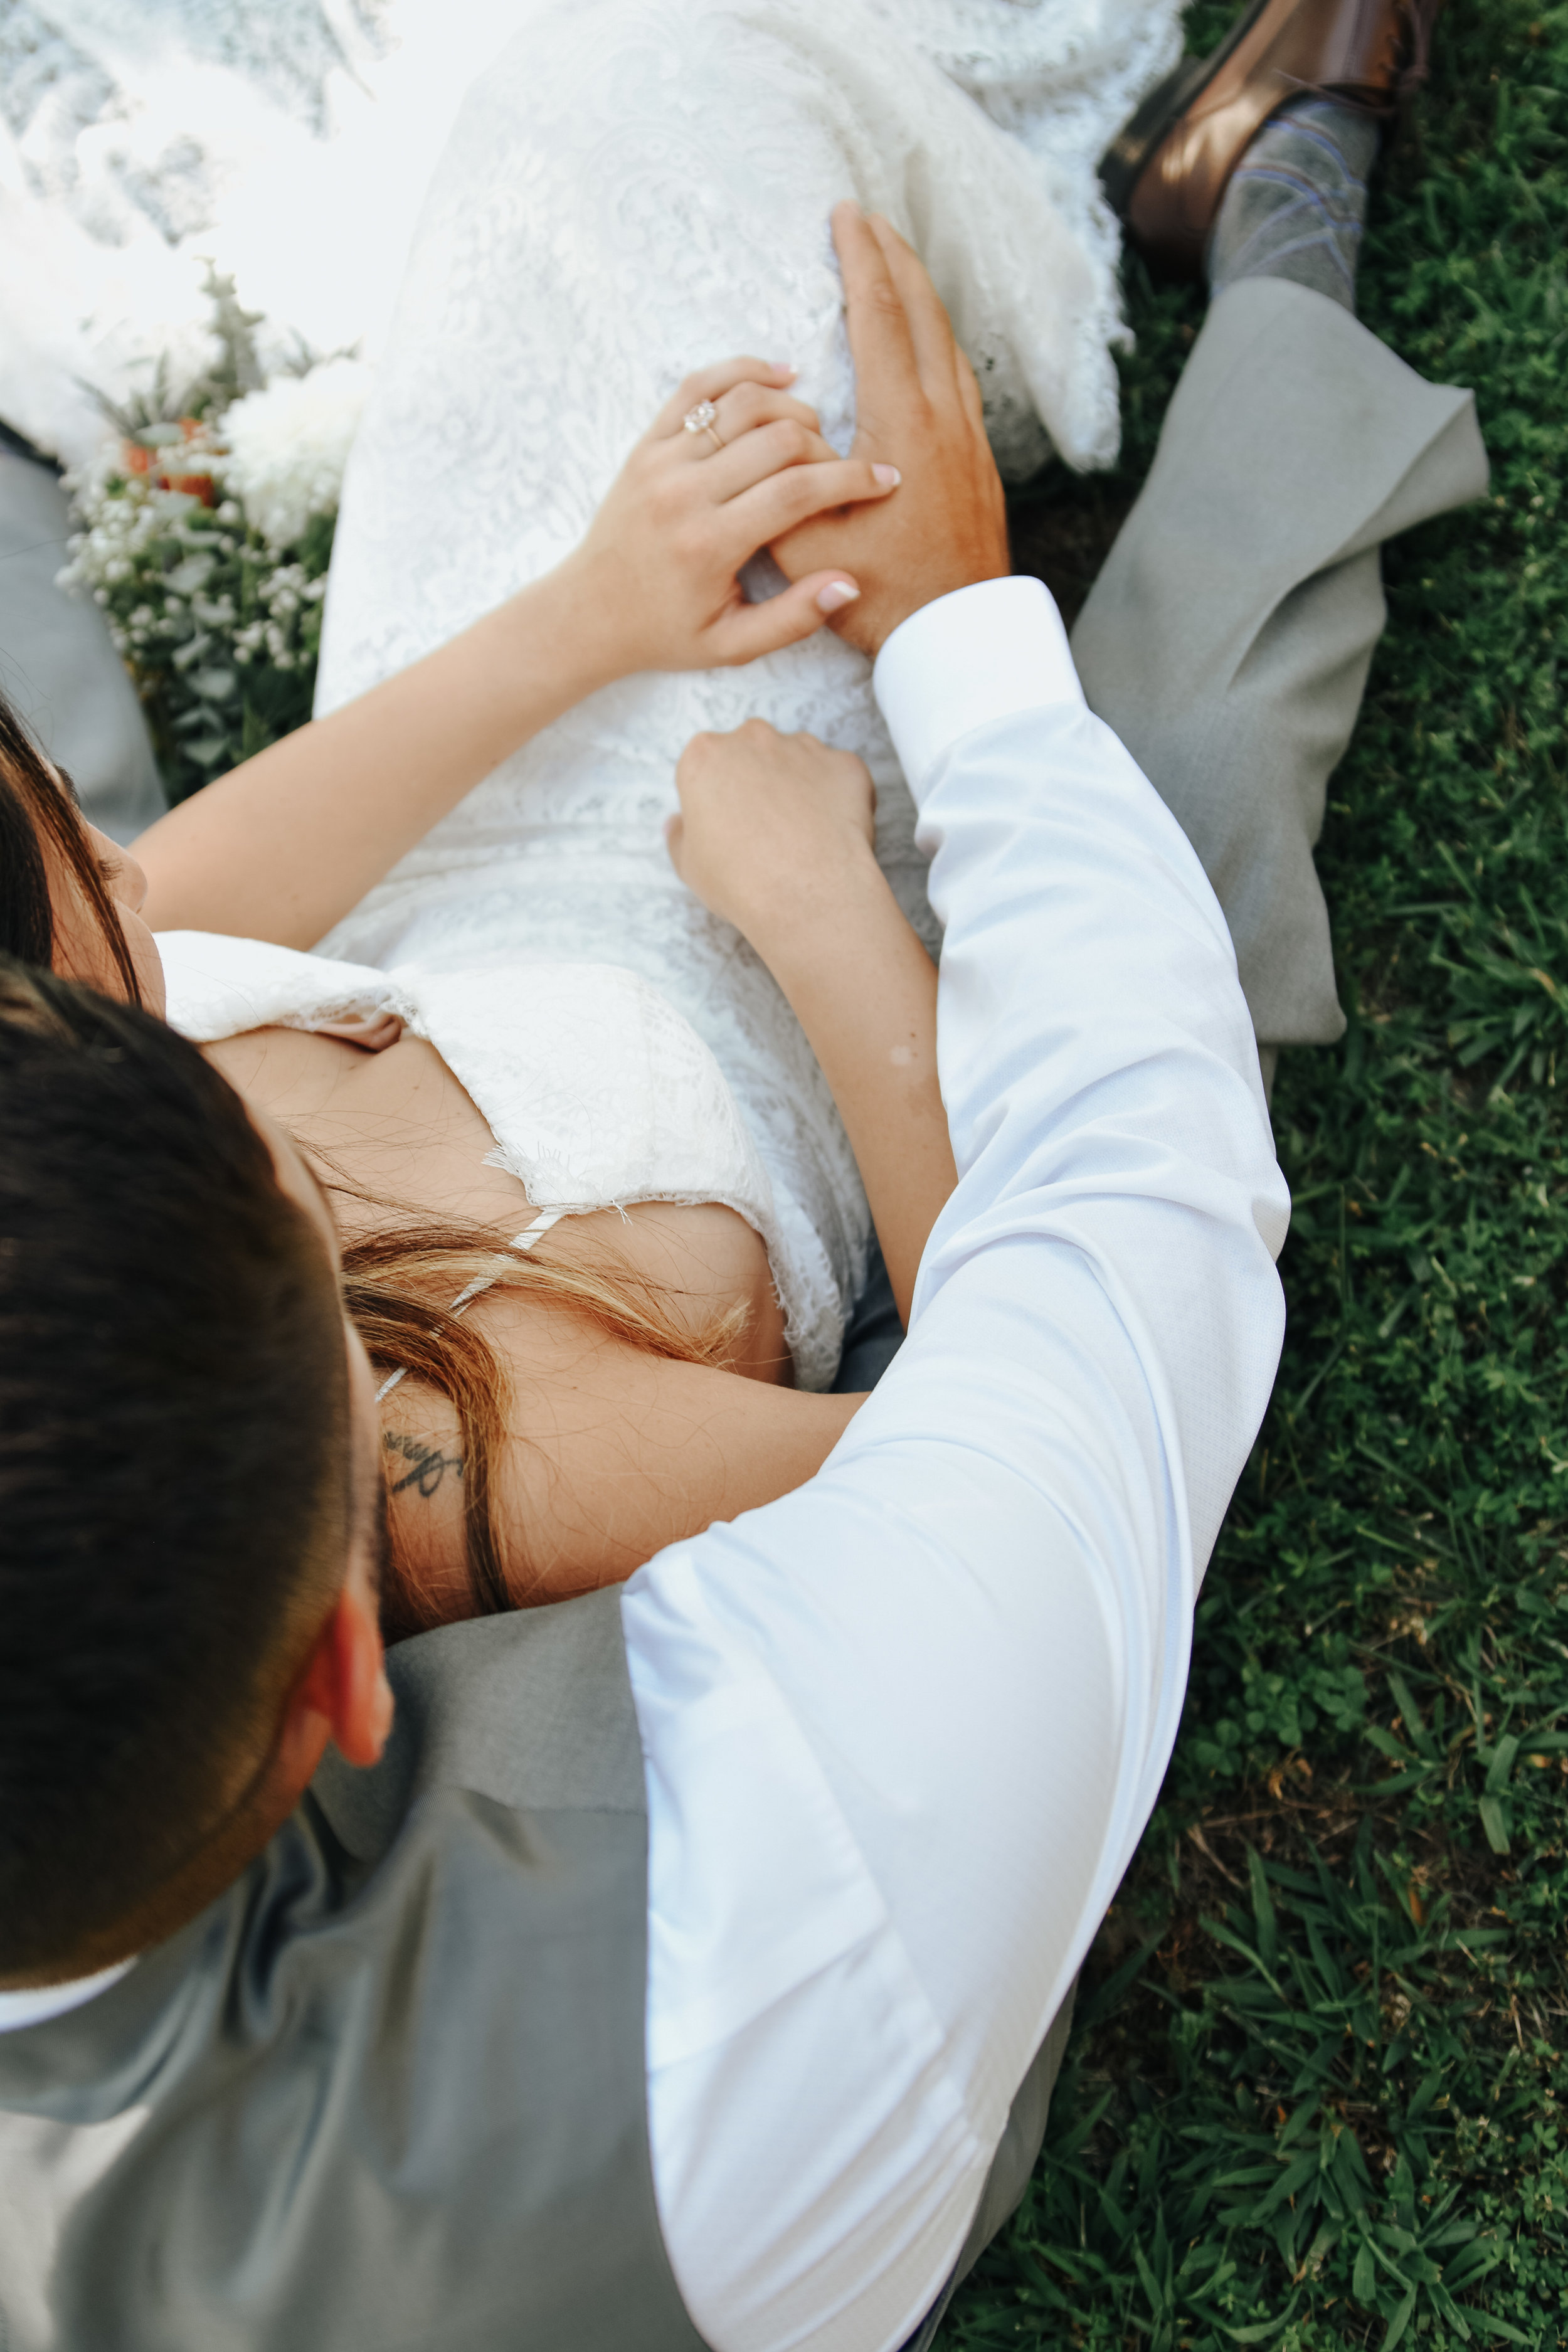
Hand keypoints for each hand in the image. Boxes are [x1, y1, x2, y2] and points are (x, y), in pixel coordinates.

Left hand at [559, 358, 900, 673]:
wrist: (589, 613)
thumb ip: (794, 618)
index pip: (799, 491)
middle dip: (826, 449)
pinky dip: (743, 372)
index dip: (853, 480)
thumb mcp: (732, 645)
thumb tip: (849, 582)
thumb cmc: (665, 632)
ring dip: (791, 409)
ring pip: (744, 403)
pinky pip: (698, 386)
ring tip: (813, 434)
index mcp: (710, 544)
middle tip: (839, 471)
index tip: (886, 480)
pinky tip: (779, 378)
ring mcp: (662, 460)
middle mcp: (684, 493)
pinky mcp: (647, 442)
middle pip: (779, 439)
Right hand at [665, 719, 876, 949]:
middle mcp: (753, 738)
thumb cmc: (739, 881)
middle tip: (766, 831)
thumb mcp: (689, 865)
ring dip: (799, 787)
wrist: (805, 894)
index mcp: (705, 755)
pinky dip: (838, 798)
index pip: (707, 768)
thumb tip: (678, 824)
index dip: (719, 801)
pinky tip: (832, 834)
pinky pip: (840, 776)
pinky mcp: (845, 764)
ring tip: (802, 836)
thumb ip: (680, 836)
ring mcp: (804, 747)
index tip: (730, 828)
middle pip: (753, 754)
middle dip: (759, 784)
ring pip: (799, 760)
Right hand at [769, 207, 1009, 657]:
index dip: (860, 260)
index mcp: (902, 425)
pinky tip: (926, 346)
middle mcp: (944, 418)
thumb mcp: (810, 543)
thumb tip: (784, 430)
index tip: (845, 217)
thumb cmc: (883, 595)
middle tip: (868, 221)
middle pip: (923, 312)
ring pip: (948, 342)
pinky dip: (937, 340)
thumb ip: (788, 480)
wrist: (957, 637)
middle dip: (894, 259)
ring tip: (894, 271)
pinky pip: (959, 377)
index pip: (879, 318)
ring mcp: (969, 438)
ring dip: (919, 297)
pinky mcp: (980, 462)